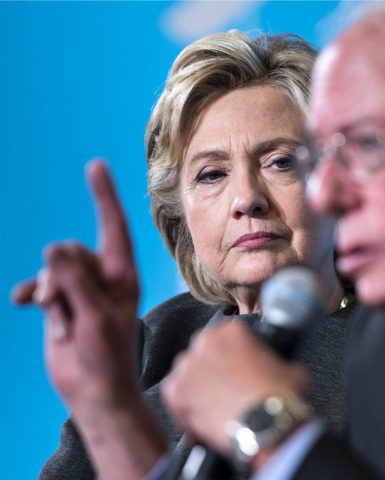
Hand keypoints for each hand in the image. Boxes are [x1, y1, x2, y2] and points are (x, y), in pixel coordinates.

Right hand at [11, 160, 139, 408]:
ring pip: (52, 269)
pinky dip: (31, 293)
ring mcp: (80, 289)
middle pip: (70, 252)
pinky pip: (38, 285)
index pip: (113, 227)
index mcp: (123, 275)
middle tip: (68, 311)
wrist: (93, 390)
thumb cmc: (106, 357)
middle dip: (61, 279)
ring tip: (61, 322)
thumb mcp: (95, 317)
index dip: (104, 196)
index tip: (96, 165)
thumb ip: (75, 281)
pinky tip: (22, 303)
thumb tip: (53, 246)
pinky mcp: (61, 303)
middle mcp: (103, 277)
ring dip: (49, 294)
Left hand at [162, 321, 309, 456]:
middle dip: (211, 368)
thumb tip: (278, 370)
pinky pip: (174, 396)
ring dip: (197, 385)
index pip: (226, 336)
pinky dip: (184, 407)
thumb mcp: (290, 368)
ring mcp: (187, 367)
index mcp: (232, 330)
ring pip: (187, 373)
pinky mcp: (175, 392)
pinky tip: (201, 419)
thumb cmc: (280, 397)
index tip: (237, 369)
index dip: (232, 355)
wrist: (265, 426)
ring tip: (213, 405)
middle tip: (225, 388)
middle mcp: (205, 342)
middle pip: (203, 351)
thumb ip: (277, 362)